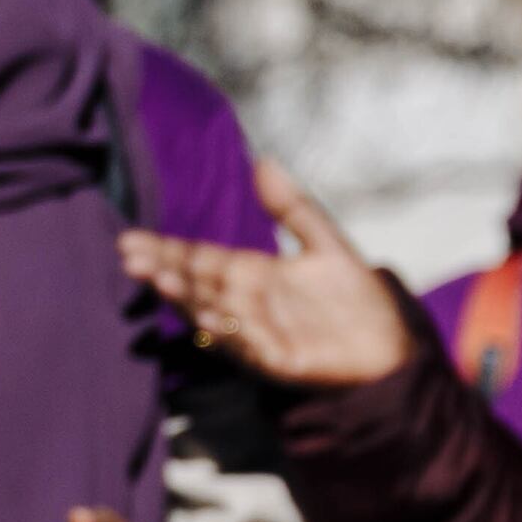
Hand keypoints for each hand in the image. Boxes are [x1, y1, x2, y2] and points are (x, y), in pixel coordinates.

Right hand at [122, 159, 415, 390]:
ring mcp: (260, 332)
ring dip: (188, 298)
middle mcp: (249, 303)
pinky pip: (250, 344)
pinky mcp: (280, 360)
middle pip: (198, 283)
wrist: (392, 345)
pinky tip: (210, 317)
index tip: (131, 238)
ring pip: (215, 311)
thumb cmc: (356, 298)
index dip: (168, 248)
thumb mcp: (325, 242)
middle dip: (164, 269)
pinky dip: (231, 332)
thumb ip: (291, 207)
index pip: (202, 258)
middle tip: (129, 257)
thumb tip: (262, 161)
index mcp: (254, 274)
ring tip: (160, 279)